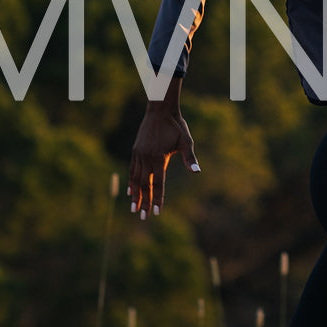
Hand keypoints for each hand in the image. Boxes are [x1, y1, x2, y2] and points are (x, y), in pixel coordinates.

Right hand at [128, 95, 197, 217]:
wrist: (160, 110)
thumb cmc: (176, 126)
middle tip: (142, 217)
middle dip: (144, 202)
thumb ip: (190, 157)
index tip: (156, 213)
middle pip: (144, 185)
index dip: (157, 199)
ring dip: (135, 195)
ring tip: (134, 209)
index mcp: (158, 157)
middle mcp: (146, 158)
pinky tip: (130, 191)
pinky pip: (132, 169)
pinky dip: (131, 182)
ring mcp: (139, 154)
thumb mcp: (186, 141)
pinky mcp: (135, 151)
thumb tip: (197, 172)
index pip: (157, 183)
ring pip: (136, 179)